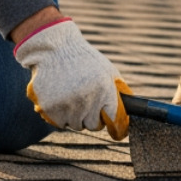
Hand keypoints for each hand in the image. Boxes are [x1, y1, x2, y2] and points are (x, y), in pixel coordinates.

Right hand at [13, 18, 132, 137]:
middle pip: (92, 125)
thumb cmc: (84, 60)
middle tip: (85, 101)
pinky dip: (59, 115)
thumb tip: (130, 110)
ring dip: (74, 116)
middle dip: (91, 117)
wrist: (55, 49)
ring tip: (71, 96)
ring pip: (75, 125)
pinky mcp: (50, 108)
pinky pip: (59, 123)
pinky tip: (59, 98)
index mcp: (104, 90)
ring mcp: (67, 105)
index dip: (114, 125)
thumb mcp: (108, 71)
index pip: (113, 120)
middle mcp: (87, 99)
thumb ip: (118, 91)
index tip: (116, 131)